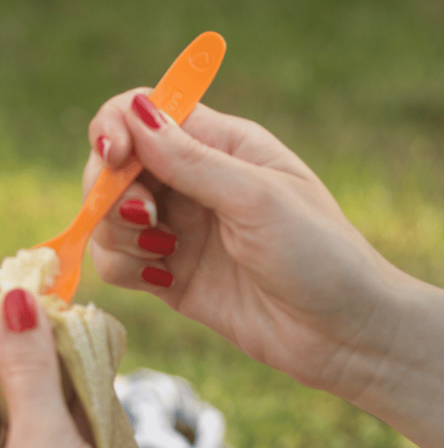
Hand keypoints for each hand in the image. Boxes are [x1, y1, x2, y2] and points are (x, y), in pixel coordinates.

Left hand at [0, 288, 113, 447]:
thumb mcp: (46, 444)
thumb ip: (30, 369)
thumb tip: (15, 299)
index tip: (19, 280)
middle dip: (23, 346)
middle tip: (55, 300)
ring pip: (14, 409)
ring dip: (48, 374)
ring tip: (79, 328)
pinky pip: (36, 436)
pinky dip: (62, 408)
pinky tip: (89, 372)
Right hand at [84, 89, 397, 398]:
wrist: (342, 334)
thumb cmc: (318, 253)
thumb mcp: (256, 197)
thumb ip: (189, 160)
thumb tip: (134, 112)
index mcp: (219, 144)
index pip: (143, 112)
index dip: (116, 127)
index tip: (114, 155)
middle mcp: (190, 181)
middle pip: (111, 165)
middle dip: (112, 190)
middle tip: (145, 219)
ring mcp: (174, 229)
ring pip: (105, 216)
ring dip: (117, 234)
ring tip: (161, 253)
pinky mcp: (165, 274)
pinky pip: (115, 260)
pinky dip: (124, 268)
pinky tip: (162, 280)